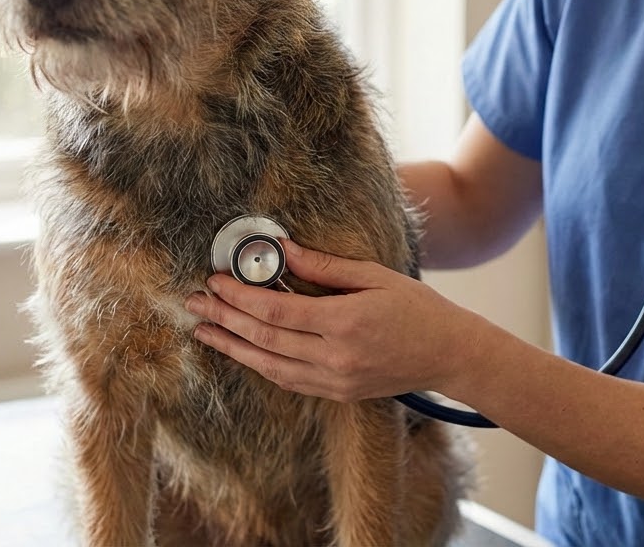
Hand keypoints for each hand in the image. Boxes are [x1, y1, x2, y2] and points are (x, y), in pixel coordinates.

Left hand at [185, 240, 485, 402]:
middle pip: (264, 339)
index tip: (216, 279)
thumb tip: (281, 249)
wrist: (449, 355)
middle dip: (224, 319)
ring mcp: (334, 381)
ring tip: (204, 329)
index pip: (275, 310)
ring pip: (268, 366)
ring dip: (232, 347)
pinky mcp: (336, 393)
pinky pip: (286, 379)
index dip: (239, 296)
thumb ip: (323, 266)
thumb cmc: (416, 308)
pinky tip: (240, 348)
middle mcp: (334, 358)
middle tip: (194, 301)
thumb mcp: (373, 276)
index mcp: (344, 324)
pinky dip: (259, 363)